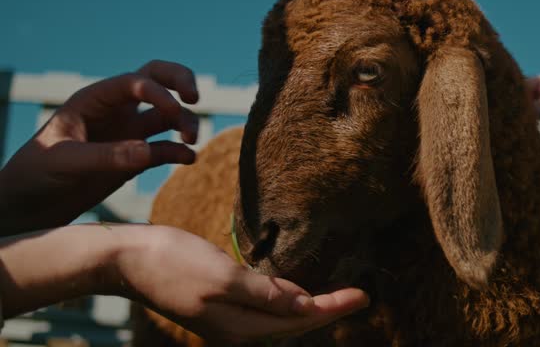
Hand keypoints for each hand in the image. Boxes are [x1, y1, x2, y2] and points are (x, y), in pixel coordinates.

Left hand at [0, 60, 199, 234]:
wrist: (30, 206)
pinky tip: (189, 159)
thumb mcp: (64, 161)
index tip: (173, 109)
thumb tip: (147, 152)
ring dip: (186, 122)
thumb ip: (105, 155)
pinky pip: (166, 149)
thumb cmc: (35, 174)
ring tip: (190, 140)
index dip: (158, 91)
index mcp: (95, 100)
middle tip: (195, 98)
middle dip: (181, 82)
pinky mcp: (136, 160)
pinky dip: (181, 152)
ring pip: (168, 116)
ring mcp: (128, 134)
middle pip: (157, 80)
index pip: (135, 82)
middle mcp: (116, 111)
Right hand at [111, 225, 369, 342]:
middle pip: (293, 322)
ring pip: (279, 315)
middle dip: (326, 310)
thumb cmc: (173, 262)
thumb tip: (305, 307)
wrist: (128, 258)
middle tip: (359, 296)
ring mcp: (226, 319)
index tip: (363, 296)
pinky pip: (262, 305)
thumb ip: (266, 295)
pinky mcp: (218, 304)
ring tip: (338, 296)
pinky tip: (296, 290)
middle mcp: (236, 329)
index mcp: (240, 326)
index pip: (299, 320)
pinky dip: (284, 298)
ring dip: (308, 306)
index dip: (333, 308)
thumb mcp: (223, 278)